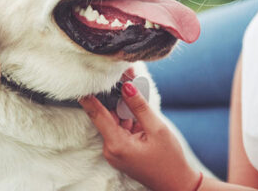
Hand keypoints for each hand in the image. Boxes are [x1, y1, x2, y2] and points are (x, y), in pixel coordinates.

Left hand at [79, 82, 201, 190]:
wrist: (176, 183)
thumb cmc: (169, 159)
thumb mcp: (157, 129)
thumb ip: (139, 106)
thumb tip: (126, 86)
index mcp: (117, 145)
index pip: (97, 115)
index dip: (89, 98)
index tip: (81, 84)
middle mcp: (111, 149)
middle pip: (108, 116)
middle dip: (116, 96)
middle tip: (125, 77)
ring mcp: (115, 151)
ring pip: (116, 121)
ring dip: (125, 107)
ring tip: (134, 88)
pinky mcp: (121, 151)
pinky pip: (121, 129)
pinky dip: (129, 118)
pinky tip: (138, 109)